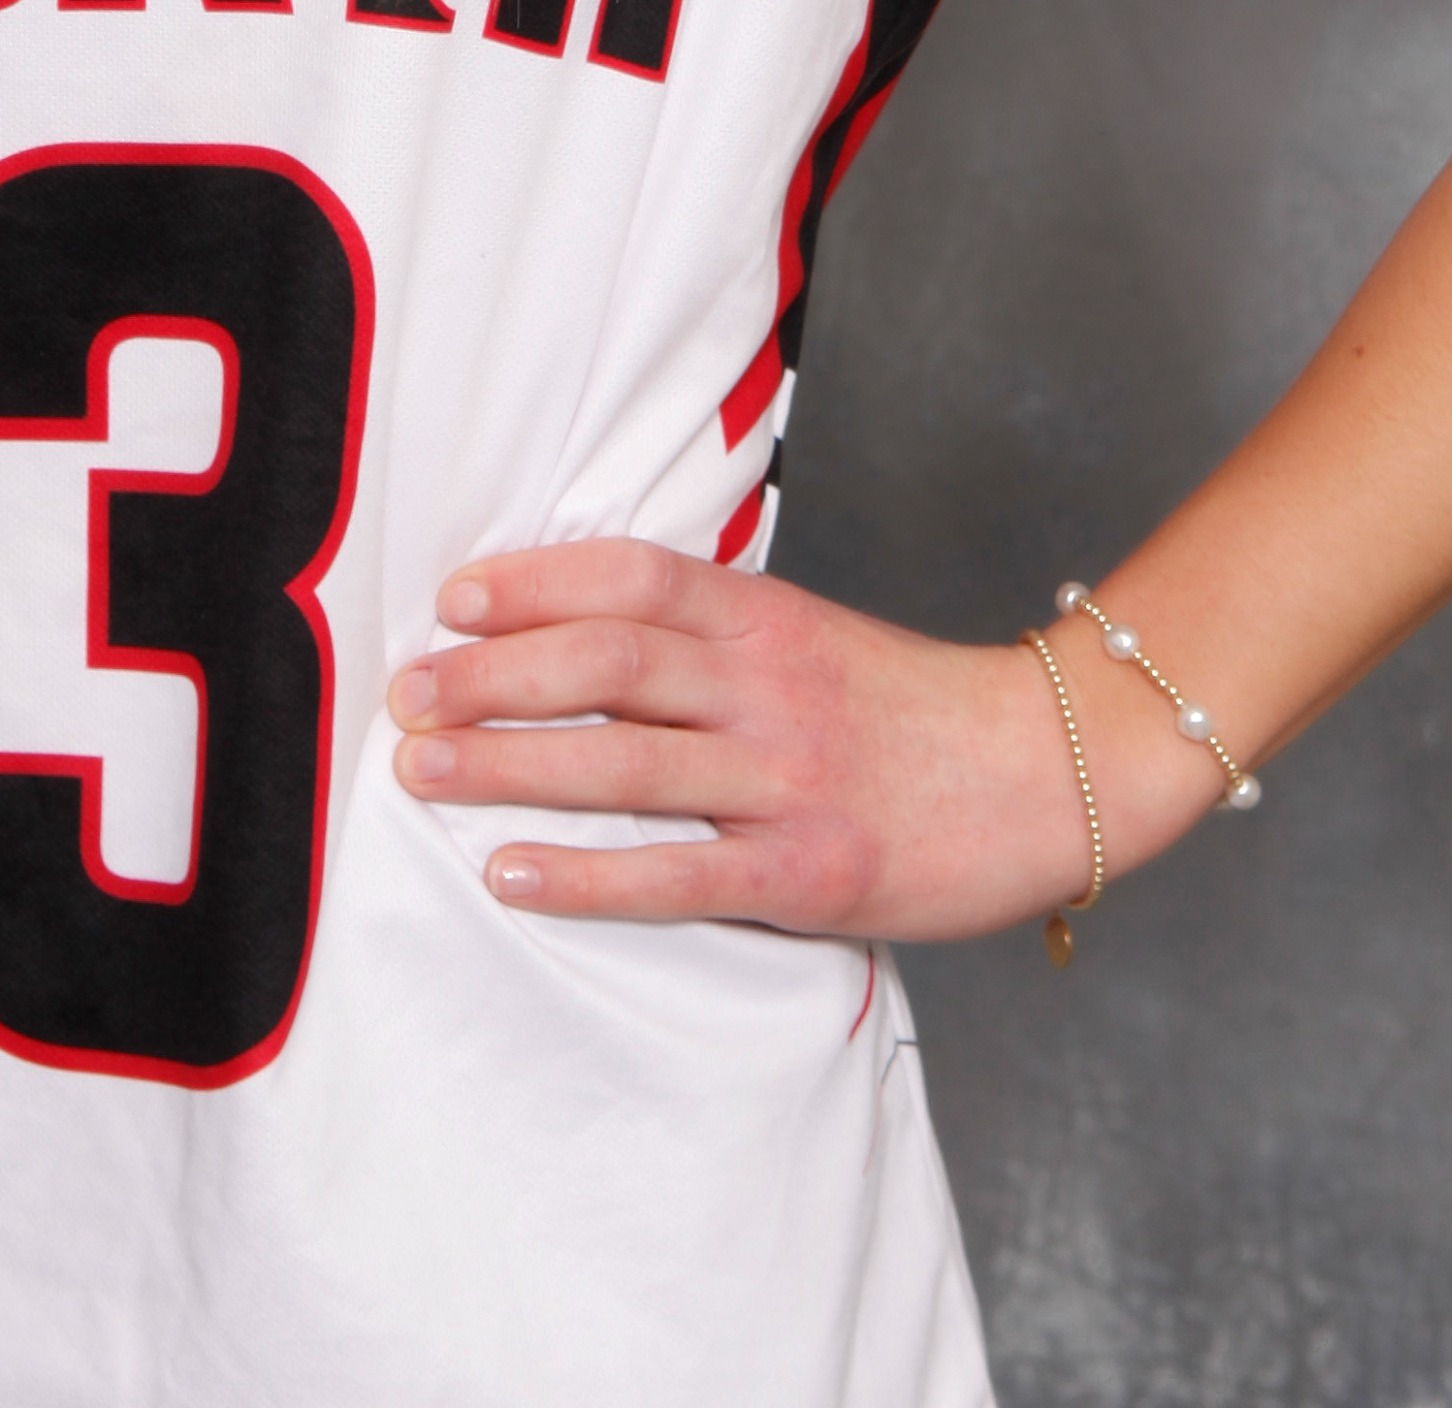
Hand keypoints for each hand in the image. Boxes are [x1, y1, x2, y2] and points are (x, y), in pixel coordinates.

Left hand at [385, 541, 1207, 938]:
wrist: (1046, 771)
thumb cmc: (911, 710)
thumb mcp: (809, 636)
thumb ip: (712, 631)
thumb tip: (584, 629)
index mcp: (763, 616)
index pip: (627, 577)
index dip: (531, 581)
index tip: (451, 600)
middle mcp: (765, 683)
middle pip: (604, 660)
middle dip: (489, 674)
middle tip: (406, 693)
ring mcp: (785, 776)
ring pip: (622, 760)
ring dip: (508, 763)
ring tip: (421, 771)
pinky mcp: (807, 868)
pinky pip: (674, 871)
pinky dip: (584, 874)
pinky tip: (512, 873)